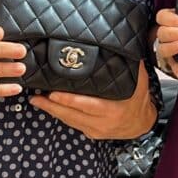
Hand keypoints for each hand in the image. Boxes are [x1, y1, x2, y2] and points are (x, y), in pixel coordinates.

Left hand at [29, 62, 156, 139]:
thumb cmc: (138, 98)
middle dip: (52, 106)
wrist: (142, 123)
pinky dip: (60, 115)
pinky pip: (72, 124)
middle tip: (35, 97)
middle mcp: (103, 122)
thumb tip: (123, 43)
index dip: (69, 101)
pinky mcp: (91, 133)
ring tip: (36, 100)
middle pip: (72, 115)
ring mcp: (96, 130)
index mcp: (113, 110)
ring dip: (51, 111)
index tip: (53, 93)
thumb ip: (131, 64)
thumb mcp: (138, 81)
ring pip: (69, 121)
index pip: (87, 105)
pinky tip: (49, 107)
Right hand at [153, 8, 177, 79]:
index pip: (162, 17)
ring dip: (171, 48)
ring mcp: (165, 49)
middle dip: (173, 33)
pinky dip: (176, 70)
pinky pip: (171, 66)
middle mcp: (164, 35)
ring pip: (162, 49)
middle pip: (161, 33)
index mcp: (167, 21)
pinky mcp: (170, 63)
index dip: (172, 19)